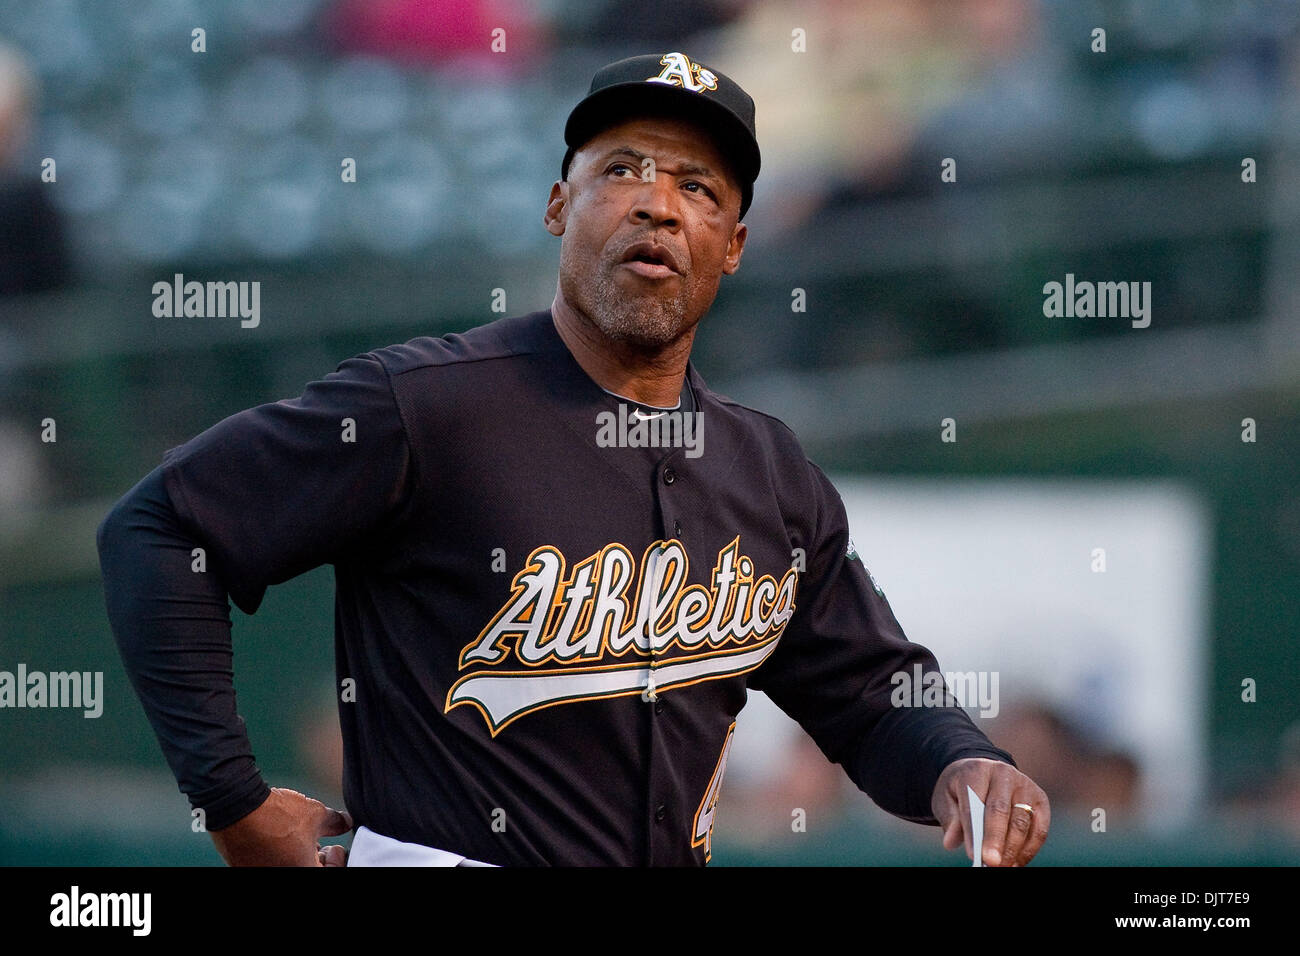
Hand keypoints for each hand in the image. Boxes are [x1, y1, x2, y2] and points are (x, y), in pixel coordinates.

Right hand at [209, 787, 352, 866]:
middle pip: (308, 870)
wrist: (238, 808)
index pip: (330, 871)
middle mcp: (283, 875)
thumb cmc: (278, 814)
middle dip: (319, 861)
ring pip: (290, 867)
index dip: (337, 860)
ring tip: (301, 841)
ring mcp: (263, 873)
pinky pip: (270, 864)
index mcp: (304, 871)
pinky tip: (283, 841)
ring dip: (299, 858)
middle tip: (322, 846)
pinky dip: (281, 856)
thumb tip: (345, 823)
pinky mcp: (247, 868)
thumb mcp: (316, 813)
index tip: (336, 848)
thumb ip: (335, 822)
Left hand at [931, 757, 1048, 865]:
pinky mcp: (1040, 800)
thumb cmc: (961, 789)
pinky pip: (1039, 829)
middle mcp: (1003, 774)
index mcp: (977, 770)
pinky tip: (1015, 863)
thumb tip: (950, 842)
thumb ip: (950, 818)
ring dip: (1012, 849)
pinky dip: (1028, 850)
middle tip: (991, 863)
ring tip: (1002, 867)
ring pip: (1021, 821)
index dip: (974, 830)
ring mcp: (1025, 786)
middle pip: (1000, 809)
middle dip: (996, 840)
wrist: (982, 771)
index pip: (974, 801)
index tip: (973, 855)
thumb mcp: (946, 797)